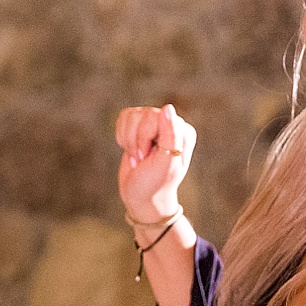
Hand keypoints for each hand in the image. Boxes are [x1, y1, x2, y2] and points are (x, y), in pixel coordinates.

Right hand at [116, 104, 195, 225]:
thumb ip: (170, 135)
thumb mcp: (165, 163)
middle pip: (142, 115)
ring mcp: (154, 124)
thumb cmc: (155, 184)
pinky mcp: (139, 126)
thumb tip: (168, 107)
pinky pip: (123, 118)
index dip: (145, 137)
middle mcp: (171, 124)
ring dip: (128, 141)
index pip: (156, 117)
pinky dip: (121, 137)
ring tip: (138, 158)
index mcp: (183, 132)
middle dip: (136, 141)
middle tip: (143, 160)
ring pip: (131, 116)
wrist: (142, 197)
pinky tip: (131, 151)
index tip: (150, 158)